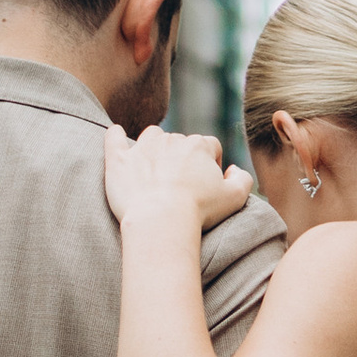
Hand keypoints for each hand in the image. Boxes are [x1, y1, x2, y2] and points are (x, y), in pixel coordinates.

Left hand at [103, 121, 249, 231]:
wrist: (161, 220)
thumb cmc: (199, 211)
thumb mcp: (235, 198)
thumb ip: (242, 179)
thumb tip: (234, 170)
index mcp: (199, 146)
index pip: (209, 146)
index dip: (211, 162)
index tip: (206, 183)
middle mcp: (171, 139)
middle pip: (180, 142)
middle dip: (181, 159)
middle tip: (180, 186)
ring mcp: (143, 147)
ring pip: (152, 137)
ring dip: (154, 148)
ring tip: (154, 170)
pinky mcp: (119, 159)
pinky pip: (114, 138)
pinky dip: (115, 136)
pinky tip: (116, 135)